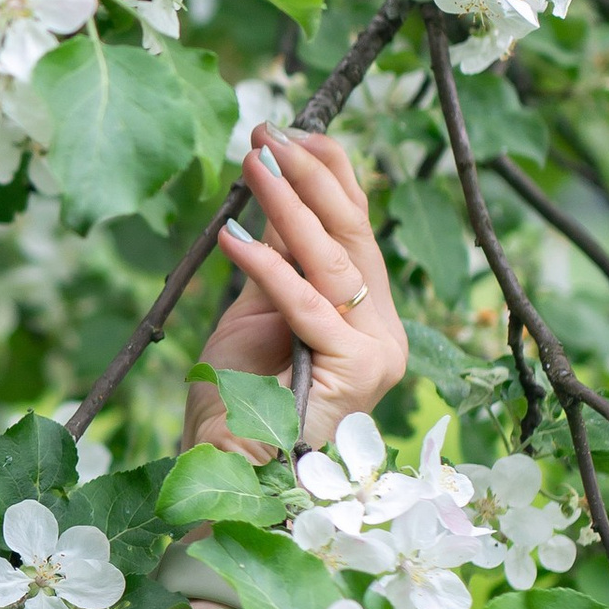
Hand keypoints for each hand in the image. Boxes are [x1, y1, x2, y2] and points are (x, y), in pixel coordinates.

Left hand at [186, 132, 406, 458]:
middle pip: (352, 235)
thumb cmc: (235, 407)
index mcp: (365, 316)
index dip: (328, 175)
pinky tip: (232, 235)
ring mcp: (377, 351)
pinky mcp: (359, 370)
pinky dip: (267, 265)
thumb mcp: (253, 320)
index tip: (290, 132)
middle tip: (269, 132)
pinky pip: (307, 304)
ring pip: (333, 259)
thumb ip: (273, 268)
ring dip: (288, 202)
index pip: (356, 230)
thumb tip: (269, 200)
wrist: (226, 476)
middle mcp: (382, 330)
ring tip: (254, 160)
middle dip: (309, 175)